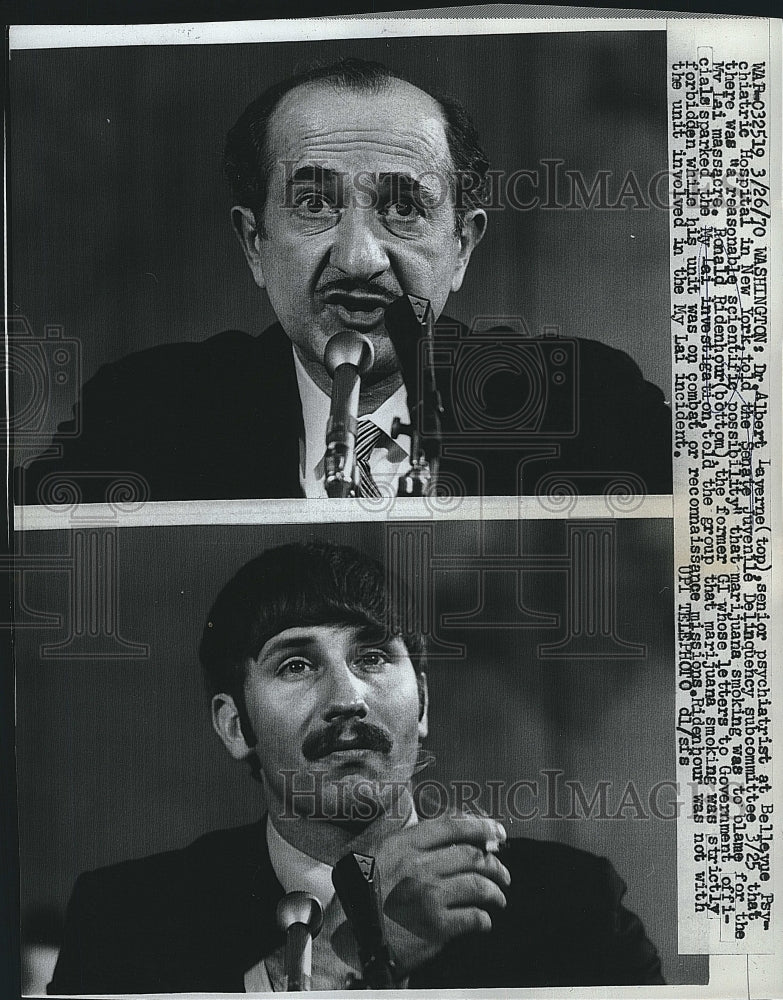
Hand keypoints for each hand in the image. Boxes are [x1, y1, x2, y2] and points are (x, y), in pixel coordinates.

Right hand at [369, 815, 509, 974]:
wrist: (351, 938)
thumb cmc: (361, 898)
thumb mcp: (375, 855)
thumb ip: (407, 842)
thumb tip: (443, 834)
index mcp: (403, 845)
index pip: (451, 826)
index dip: (480, 827)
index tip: (496, 832)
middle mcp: (419, 866)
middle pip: (471, 855)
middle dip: (494, 863)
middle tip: (502, 872)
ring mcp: (429, 895)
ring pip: (478, 885)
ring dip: (495, 892)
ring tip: (499, 897)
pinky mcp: (436, 926)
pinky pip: (473, 918)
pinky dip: (484, 919)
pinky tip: (484, 921)